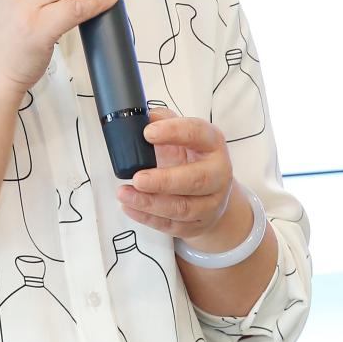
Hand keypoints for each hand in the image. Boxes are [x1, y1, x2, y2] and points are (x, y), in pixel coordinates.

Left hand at [116, 105, 238, 242]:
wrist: (213, 194)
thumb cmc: (193, 159)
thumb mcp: (184, 136)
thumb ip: (165, 122)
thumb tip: (144, 116)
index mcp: (213, 144)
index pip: (198, 134)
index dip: (174, 132)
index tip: (148, 133)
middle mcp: (218, 174)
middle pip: (196, 180)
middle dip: (165, 180)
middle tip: (137, 178)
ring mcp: (211, 203)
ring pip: (184, 208)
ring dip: (151, 203)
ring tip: (124, 193)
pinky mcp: (198, 225)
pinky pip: (173, 225)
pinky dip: (149, 218)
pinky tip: (130, 207)